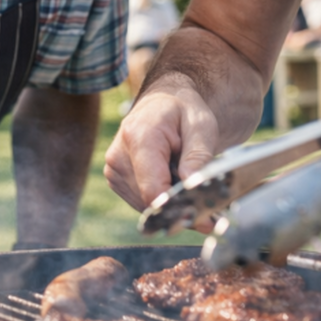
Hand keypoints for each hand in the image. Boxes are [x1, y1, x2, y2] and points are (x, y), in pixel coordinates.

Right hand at [104, 77, 219, 226]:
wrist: (161, 101)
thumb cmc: (183, 111)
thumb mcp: (201, 126)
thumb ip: (198, 157)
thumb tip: (192, 187)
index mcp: (138, 137)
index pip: (153, 189)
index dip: (178, 208)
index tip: (204, 219)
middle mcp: (118, 155)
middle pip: (149, 200)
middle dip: (179, 206)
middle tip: (207, 204)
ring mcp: (113, 169)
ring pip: (145, 205)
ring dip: (169, 203)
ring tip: (185, 182)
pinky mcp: (114, 178)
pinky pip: (140, 201)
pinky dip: (159, 198)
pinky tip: (171, 181)